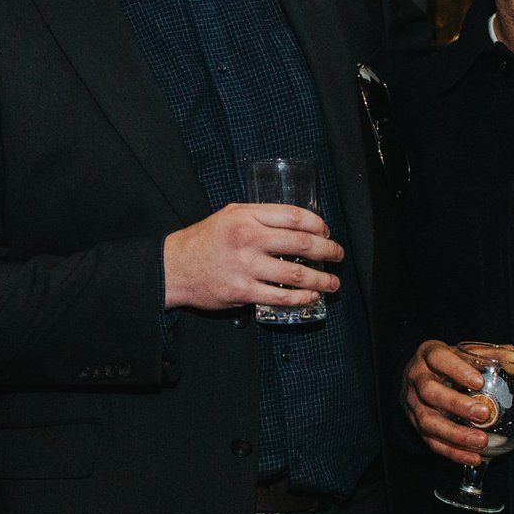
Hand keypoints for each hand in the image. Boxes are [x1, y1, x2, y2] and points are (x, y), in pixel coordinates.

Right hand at [162, 203, 341, 312]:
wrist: (174, 268)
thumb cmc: (205, 240)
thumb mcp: (230, 215)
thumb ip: (260, 215)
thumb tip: (296, 222)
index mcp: (246, 217)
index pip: (293, 216)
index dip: (317, 224)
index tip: (326, 232)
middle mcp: (248, 239)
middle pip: (302, 243)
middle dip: (328, 250)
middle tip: (338, 255)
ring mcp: (246, 267)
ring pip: (296, 274)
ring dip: (322, 279)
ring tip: (333, 282)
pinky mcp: (242, 292)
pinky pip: (281, 297)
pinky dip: (302, 298)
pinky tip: (312, 297)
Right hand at [403, 339, 492, 465]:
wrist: (420, 377)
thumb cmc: (450, 363)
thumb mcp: (468, 353)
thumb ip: (495, 356)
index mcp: (428, 355)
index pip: (438, 358)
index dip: (456, 369)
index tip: (479, 382)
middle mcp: (417, 379)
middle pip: (430, 392)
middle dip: (456, 404)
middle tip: (483, 413)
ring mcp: (414, 405)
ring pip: (428, 422)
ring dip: (455, 434)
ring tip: (481, 441)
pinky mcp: (416, 427)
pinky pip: (432, 443)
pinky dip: (453, 453)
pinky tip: (474, 458)